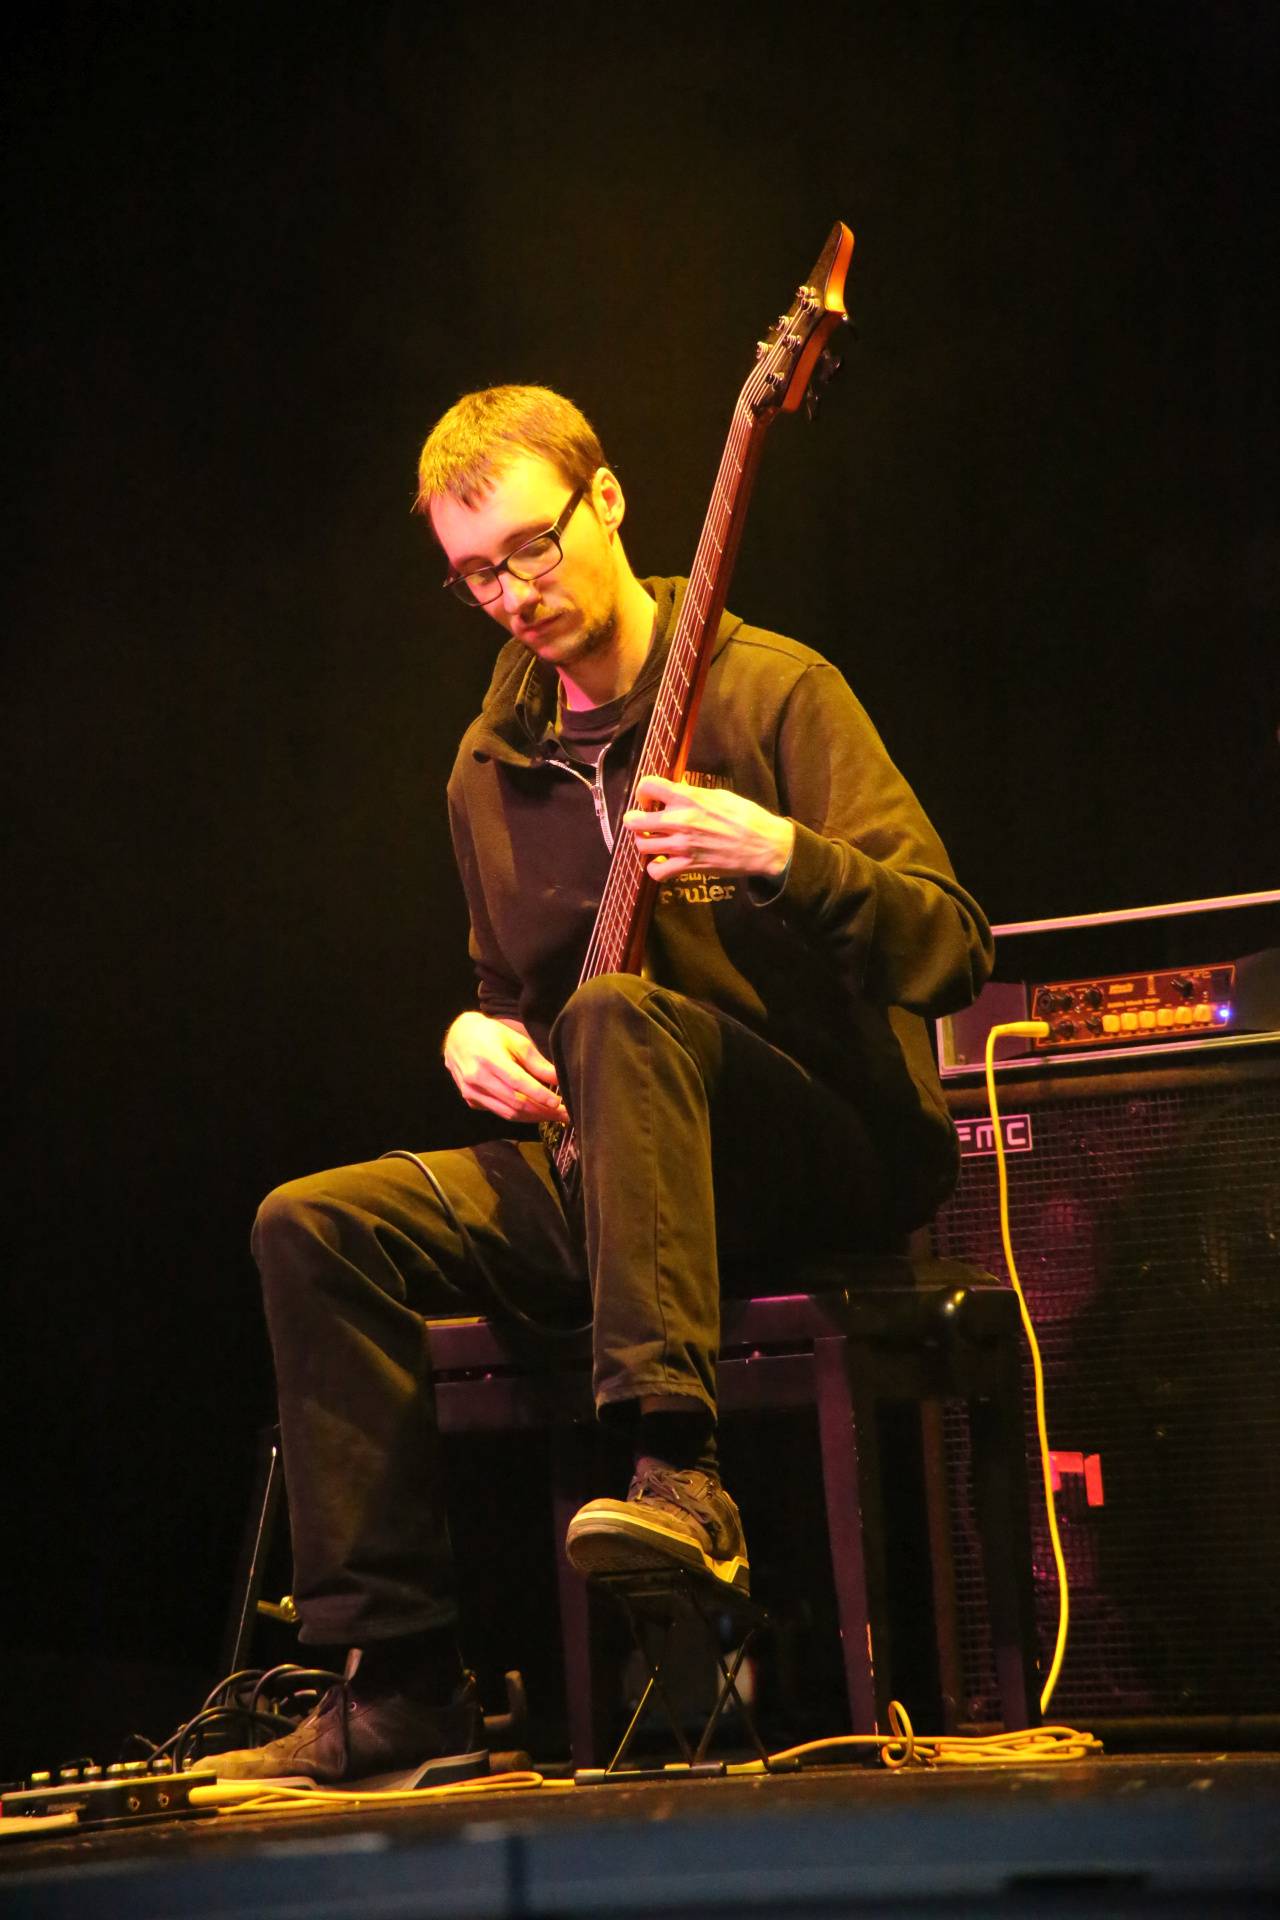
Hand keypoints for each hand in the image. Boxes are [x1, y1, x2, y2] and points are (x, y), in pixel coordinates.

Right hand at [443, 1012, 568, 1124]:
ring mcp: (471, 1092)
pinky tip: (534, 1112)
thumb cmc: (491, 1035)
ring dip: (533, 1118)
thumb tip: (558, 1079)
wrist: (458, 1038)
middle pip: (514, 1102)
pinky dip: (518, 1114)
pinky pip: (498, 1112)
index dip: (539, 1094)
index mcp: (489, 1059)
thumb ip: (537, 1062)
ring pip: (507, 1113)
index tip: (559, 1103)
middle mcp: (476, 1078)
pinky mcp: (470, 1100)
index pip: (517, 1082)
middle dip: (542, 1111)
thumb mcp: (516, 1041)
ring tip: (554, 1117)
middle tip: (565, 1115)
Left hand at [622, 775, 794, 880]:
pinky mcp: (688, 866)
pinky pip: (657, 871)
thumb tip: (676, 792)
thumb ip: (693, 794)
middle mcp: (679, 820)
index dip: (644, 792)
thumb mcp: (719, 795)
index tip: (650, 800)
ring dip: (644, 843)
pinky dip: (656, 868)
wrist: (764, 845)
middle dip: (635, 820)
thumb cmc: (746, 817)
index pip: (647, 786)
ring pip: (641, 846)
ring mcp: (682, 845)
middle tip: (645, 822)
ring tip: (655, 841)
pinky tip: (663, 862)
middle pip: (634, 821)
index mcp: (688, 798)